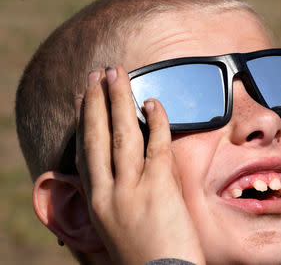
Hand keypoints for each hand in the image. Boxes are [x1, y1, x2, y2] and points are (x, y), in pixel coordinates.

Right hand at [75, 65, 204, 264]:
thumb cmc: (142, 254)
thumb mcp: (115, 225)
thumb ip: (114, 195)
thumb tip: (119, 169)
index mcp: (96, 201)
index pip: (85, 151)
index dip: (82, 121)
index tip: (81, 99)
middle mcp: (108, 191)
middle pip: (97, 135)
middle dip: (97, 101)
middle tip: (98, 73)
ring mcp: (133, 188)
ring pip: (122, 134)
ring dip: (119, 100)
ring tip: (118, 74)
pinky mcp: (160, 188)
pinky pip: (157, 145)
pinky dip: (156, 121)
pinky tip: (153, 102)